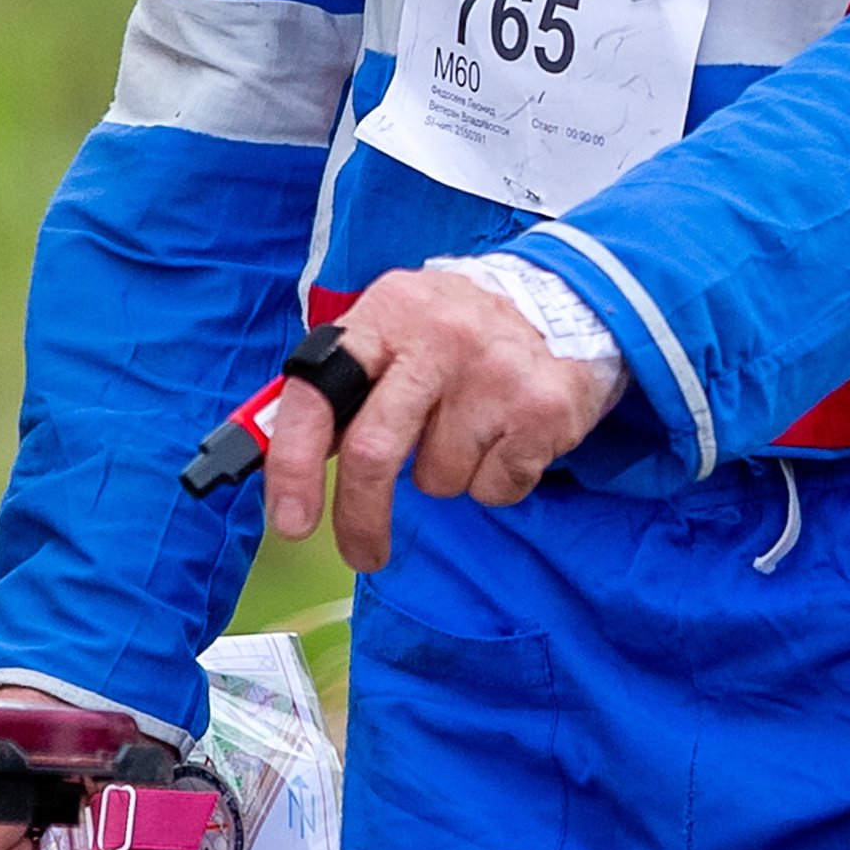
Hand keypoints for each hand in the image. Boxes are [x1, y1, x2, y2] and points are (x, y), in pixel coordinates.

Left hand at [263, 266, 622, 572]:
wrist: (567, 297)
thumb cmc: (456, 329)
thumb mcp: (395, 324)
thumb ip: (343, 384)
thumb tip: (281, 456)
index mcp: (386, 314)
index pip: (318, 395)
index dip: (291, 464)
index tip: (289, 520)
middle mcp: (437, 339)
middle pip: (373, 453)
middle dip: (360, 519)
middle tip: (363, 551)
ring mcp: (492, 374)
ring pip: (436, 479)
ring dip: (443, 475)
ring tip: (469, 426)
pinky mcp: (540, 411)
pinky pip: (492, 489)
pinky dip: (492, 480)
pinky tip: (505, 433)